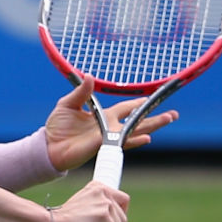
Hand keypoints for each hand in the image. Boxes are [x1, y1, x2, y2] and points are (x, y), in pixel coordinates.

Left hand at [43, 76, 177, 171]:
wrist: (48, 146)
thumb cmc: (57, 127)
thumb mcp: (68, 104)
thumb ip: (81, 92)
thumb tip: (89, 76)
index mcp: (103, 116)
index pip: (126, 108)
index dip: (138, 102)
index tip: (152, 96)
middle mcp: (109, 127)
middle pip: (137, 120)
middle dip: (155, 116)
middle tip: (173, 113)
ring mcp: (108, 137)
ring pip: (135, 131)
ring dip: (152, 125)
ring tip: (169, 118)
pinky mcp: (102, 146)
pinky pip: (122, 142)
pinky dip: (134, 140)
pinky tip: (147, 137)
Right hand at [46, 179, 129, 221]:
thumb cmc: (64, 220)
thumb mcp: (84, 205)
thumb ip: (98, 206)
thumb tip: (113, 220)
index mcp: (98, 187)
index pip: (123, 199)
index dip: (120, 214)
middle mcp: (104, 193)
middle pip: (123, 217)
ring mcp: (105, 205)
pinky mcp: (104, 219)